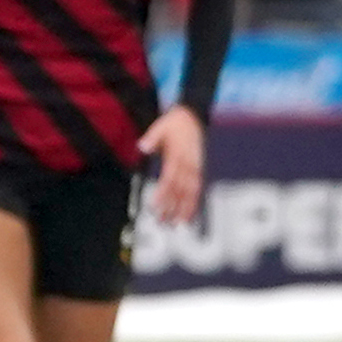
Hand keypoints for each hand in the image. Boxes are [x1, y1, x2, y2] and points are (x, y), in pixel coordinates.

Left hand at [139, 104, 206, 224]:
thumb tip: (142, 146)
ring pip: (191, 192)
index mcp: (178, 155)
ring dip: (185, 209)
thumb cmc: (174, 123)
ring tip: (177, 224)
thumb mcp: (160, 127)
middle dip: (172, 207)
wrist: (193, 116)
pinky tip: (190, 215)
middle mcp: (189, 164)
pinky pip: (197, 189)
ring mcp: (195, 168)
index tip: (155, 206)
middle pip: (180, 190)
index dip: (163, 193)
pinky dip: (194, 202)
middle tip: (163, 221)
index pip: (170, 178)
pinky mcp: (198, 170)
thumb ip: (152, 138)